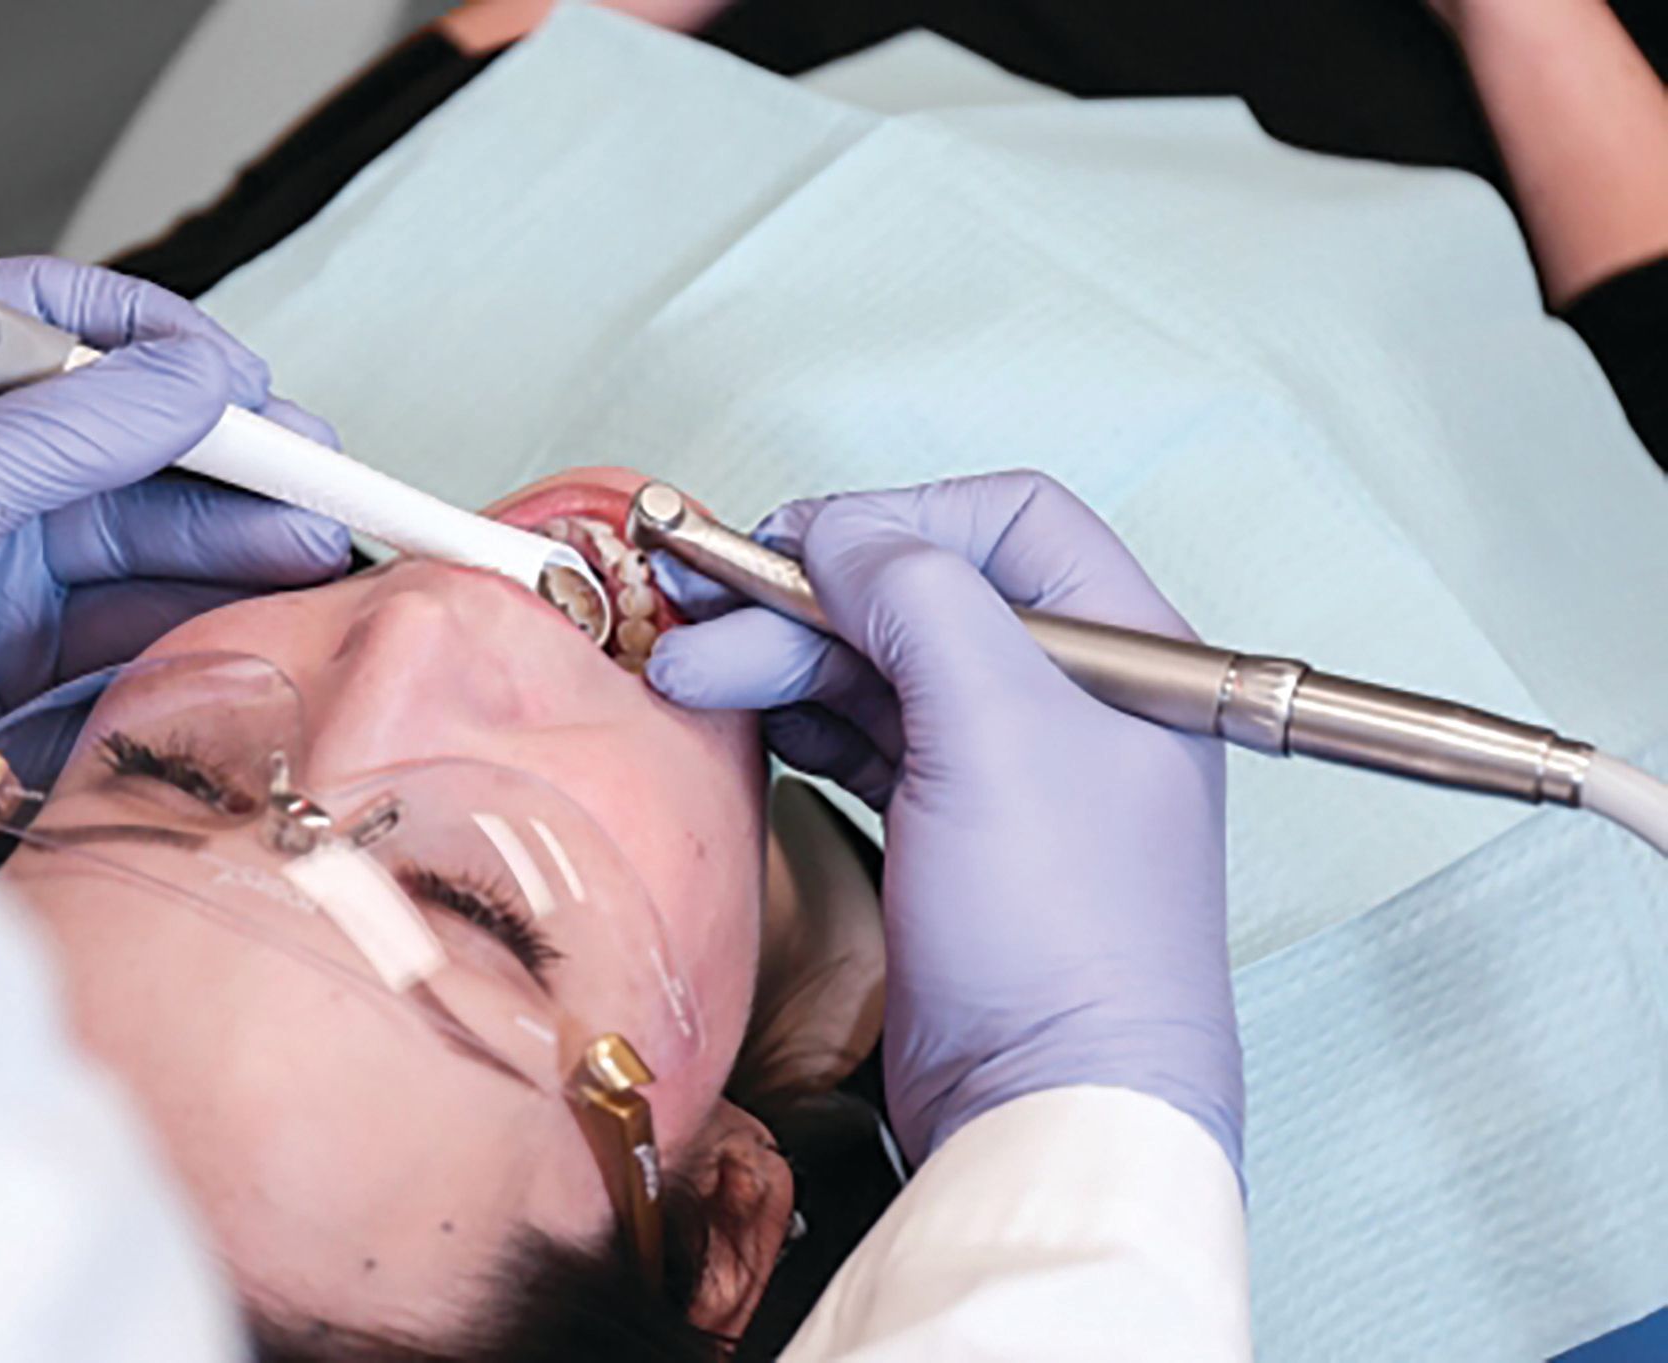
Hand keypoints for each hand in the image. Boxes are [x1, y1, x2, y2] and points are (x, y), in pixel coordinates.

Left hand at [0, 256, 349, 799]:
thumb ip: (72, 428)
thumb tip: (199, 379)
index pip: (67, 320)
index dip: (166, 342)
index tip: (243, 381)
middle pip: (130, 434)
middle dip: (231, 455)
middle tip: (321, 478)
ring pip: (141, 528)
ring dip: (230, 537)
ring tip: (310, 549)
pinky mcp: (9, 648)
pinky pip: (126, 614)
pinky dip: (195, 612)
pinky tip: (253, 610)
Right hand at [644, 472, 1241, 1172]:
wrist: (1049, 1107)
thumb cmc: (1062, 935)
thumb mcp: (998, 730)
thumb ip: (918, 600)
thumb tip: (841, 531)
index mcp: (1126, 650)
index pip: (1004, 521)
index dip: (893, 519)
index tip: (796, 546)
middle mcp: (1071, 698)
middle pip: (919, 594)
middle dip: (802, 597)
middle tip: (698, 607)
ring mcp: (1007, 769)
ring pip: (879, 667)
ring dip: (780, 658)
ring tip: (690, 671)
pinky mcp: (950, 832)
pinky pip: (864, 739)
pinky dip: (799, 717)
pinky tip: (746, 713)